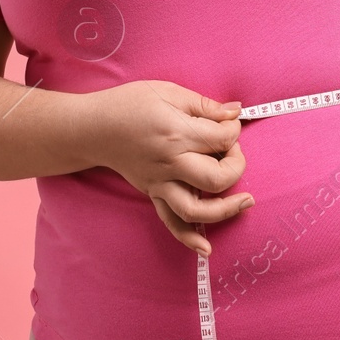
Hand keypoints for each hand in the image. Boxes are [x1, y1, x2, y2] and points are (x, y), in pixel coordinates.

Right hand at [85, 79, 253, 255]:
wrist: (93, 128)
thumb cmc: (129, 104)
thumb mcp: (167, 91)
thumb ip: (204, 105)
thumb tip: (236, 111)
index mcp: (176, 133)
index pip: (221, 139)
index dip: (234, 129)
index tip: (230, 122)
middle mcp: (170, 163)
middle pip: (217, 178)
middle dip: (237, 165)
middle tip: (233, 150)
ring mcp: (160, 183)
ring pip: (197, 210)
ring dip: (226, 209)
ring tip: (246, 201)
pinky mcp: (153, 193)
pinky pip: (171, 222)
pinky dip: (189, 238)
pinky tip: (207, 248)